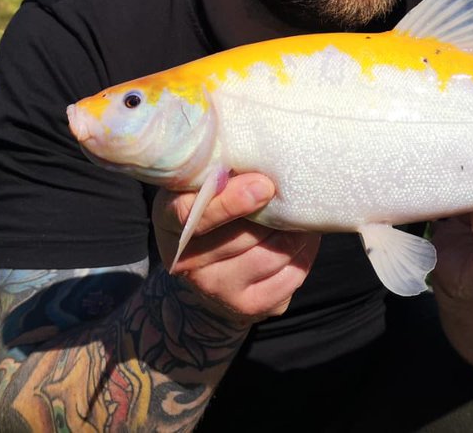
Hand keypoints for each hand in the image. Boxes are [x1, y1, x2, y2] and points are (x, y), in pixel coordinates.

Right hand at [153, 173, 320, 325]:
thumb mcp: (202, 186)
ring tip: (301, 213)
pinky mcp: (250, 307)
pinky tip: (303, 238)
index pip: (191, 216)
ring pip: (271, 256)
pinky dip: (304, 253)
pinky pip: (290, 277)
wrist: (210, 271)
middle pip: (241, 237)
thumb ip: (219, 172)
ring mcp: (218, 290)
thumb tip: (259, 165)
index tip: (264, 185)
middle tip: (294, 191)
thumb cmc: (212, 209)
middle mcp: (188, 264)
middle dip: (274, 213)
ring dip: (295, 232)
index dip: (228, 202)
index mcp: (168, 223)